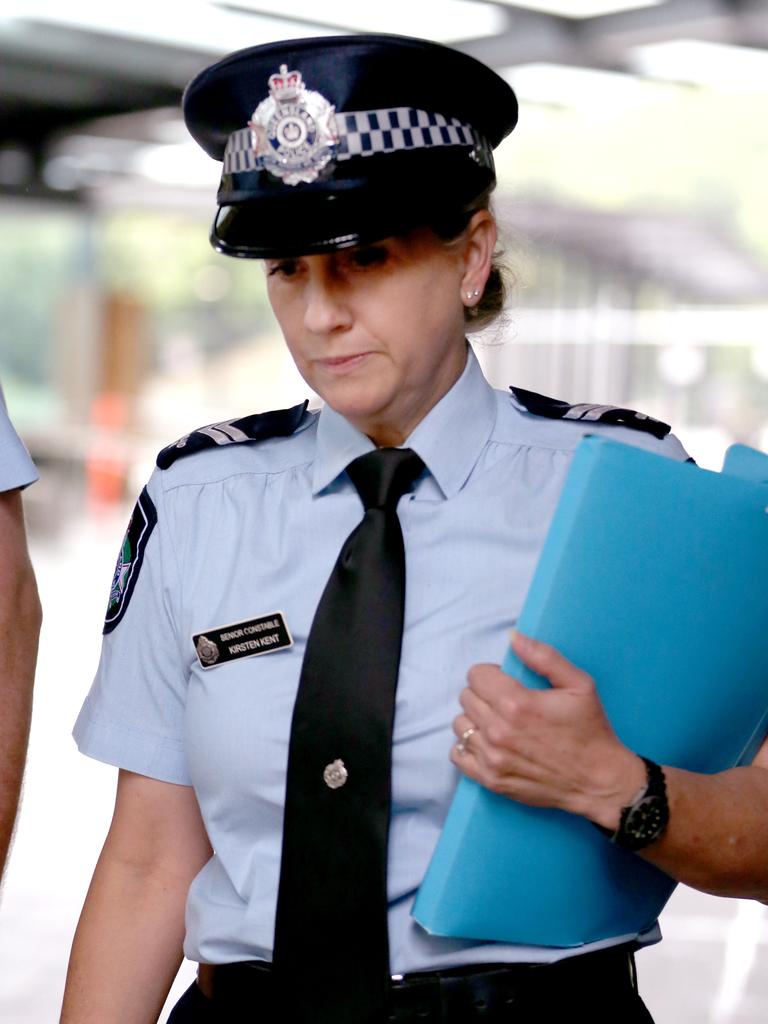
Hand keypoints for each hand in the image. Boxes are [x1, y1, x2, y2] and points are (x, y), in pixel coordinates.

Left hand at [451, 631, 644, 827]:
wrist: (598, 781)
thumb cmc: (590, 730)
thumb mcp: (578, 684)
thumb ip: (543, 656)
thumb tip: (512, 636)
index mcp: (517, 703)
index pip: (475, 675)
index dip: (492, 675)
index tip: (507, 683)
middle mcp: (499, 731)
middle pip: (466, 697)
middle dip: (484, 694)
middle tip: (506, 703)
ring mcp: (493, 758)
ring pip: (460, 725)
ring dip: (476, 720)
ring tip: (499, 723)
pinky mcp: (491, 780)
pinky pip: (458, 755)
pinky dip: (468, 747)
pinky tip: (490, 744)